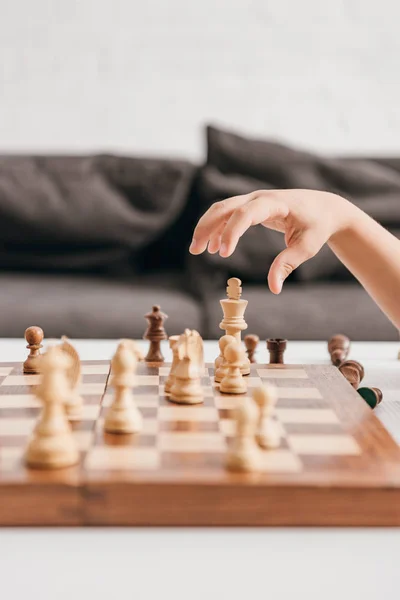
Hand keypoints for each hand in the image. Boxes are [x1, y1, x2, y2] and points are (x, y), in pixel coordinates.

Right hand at [189, 189, 353, 293]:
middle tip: (195, 250)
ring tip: (196, 250)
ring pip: (222, 209)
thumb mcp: (307, 247)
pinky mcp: (252, 206)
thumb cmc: (317, 226)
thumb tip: (273, 289)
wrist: (325, 207)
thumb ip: (287, 265)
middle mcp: (260, 197)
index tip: (224, 254)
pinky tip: (215, 248)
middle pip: (225, 207)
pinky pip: (228, 214)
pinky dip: (218, 229)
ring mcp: (254, 200)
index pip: (246, 213)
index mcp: (275, 203)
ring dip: (207, 227)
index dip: (232, 232)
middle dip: (207, 226)